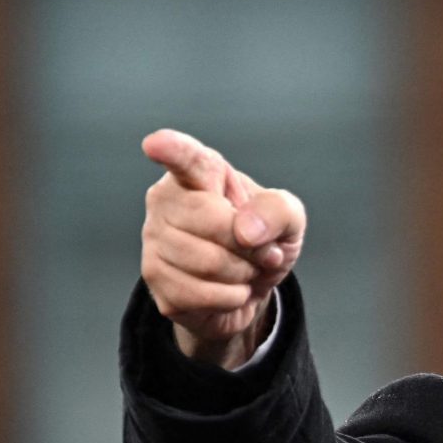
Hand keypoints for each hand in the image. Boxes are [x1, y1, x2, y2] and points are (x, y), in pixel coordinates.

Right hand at [139, 128, 306, 367]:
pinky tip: (228, 289)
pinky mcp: (154, 278)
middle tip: (259, 251)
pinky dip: (230, 298)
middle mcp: (166, 200)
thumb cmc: (263, 241)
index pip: (185, 159)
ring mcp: (153, 238)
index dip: (172, 150)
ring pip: (208, 263)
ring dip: (242, 274)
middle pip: (212, 223)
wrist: (249, 287)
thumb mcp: (289, 221)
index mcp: (200, 174)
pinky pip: (202, 294)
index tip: (156, 144)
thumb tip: (245, 230)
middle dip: (250, 246)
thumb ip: (278, 211)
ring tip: (242, 268)